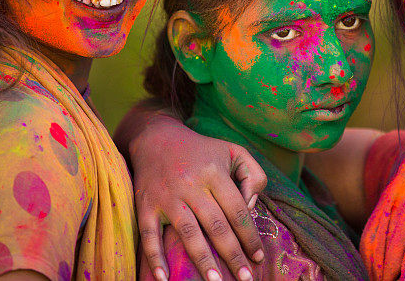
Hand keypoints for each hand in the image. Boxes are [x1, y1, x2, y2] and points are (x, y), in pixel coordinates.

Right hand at [127, 112, 266, 280]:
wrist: (156, 138)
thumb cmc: (202, 150)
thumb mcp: (234, 152)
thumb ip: (253, 176)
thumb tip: (252, 208)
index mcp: (215, 173)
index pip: (237, 211)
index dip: (250, 236)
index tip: (258, 257)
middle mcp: (191, 185)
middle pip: (216, 226)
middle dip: (232, 255)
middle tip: (245, 278)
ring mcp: (167, 196)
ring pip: (188, 233)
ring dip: (202, 260)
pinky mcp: (146, 205)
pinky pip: (149, 235)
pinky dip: (155, 257)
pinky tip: (163, 278)